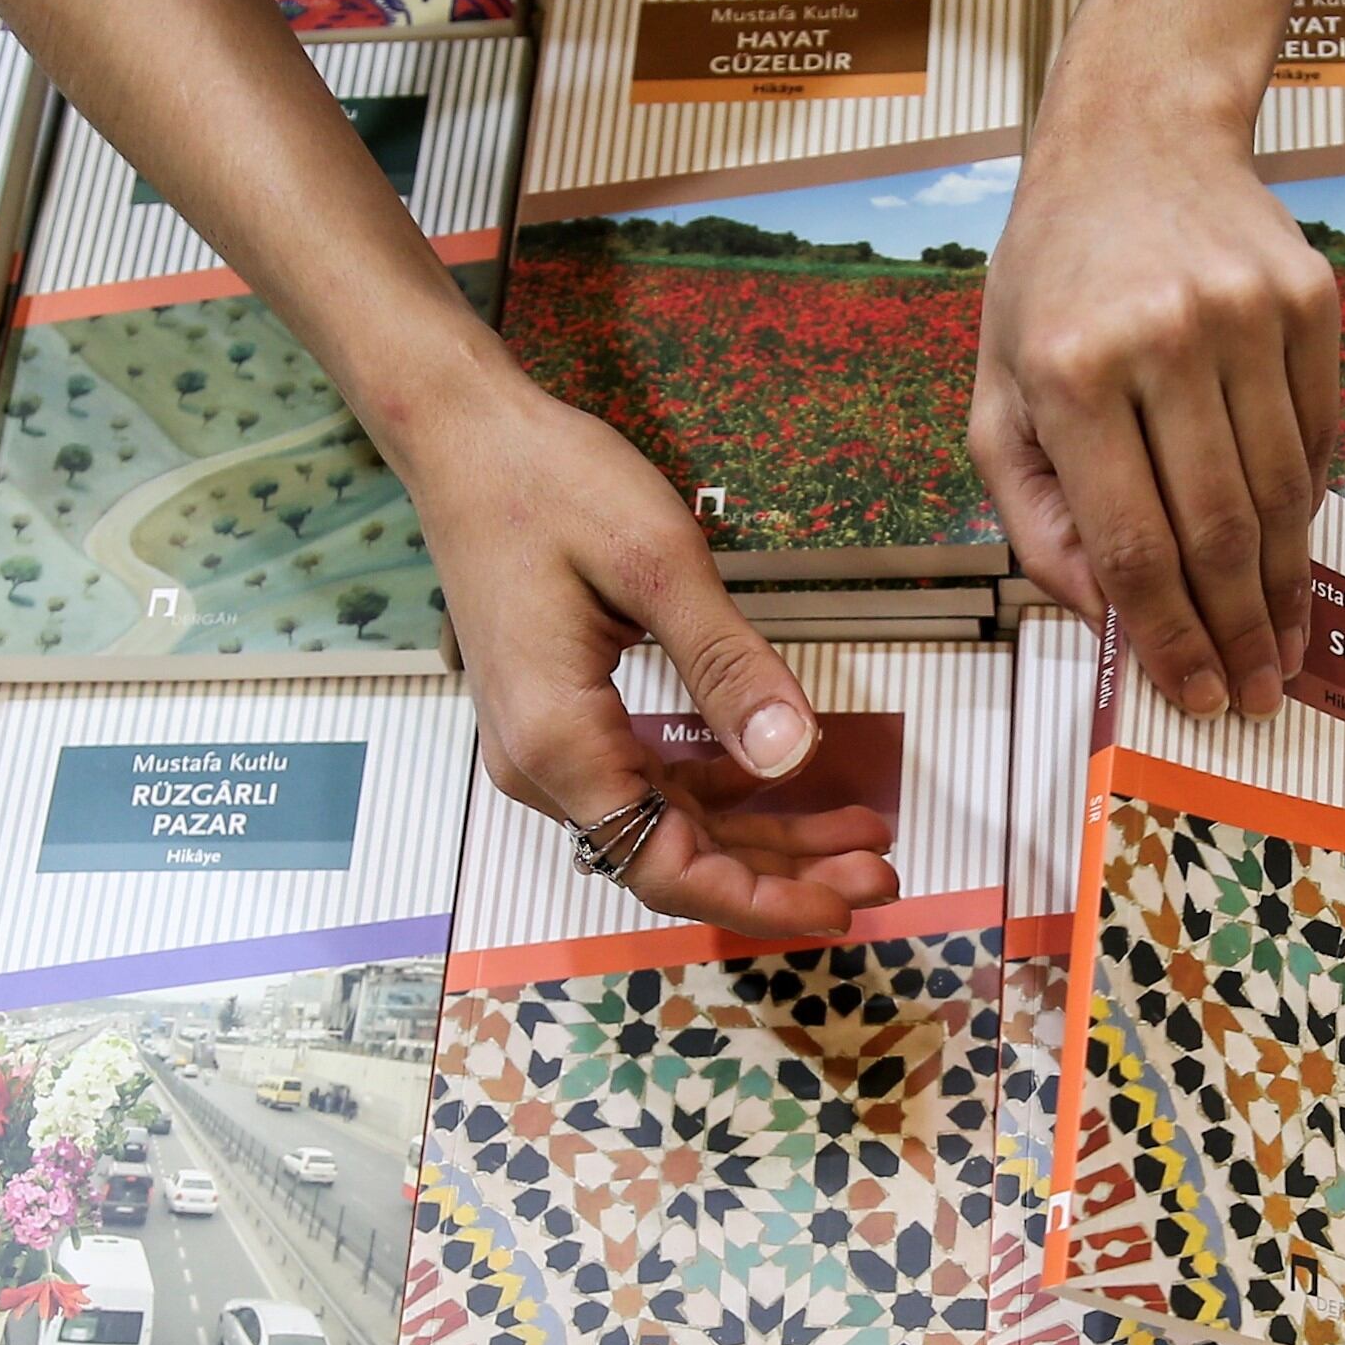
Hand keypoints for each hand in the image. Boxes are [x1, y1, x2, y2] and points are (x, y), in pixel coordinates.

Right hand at [406, 384, 898, 937]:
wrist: (463, 438)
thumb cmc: (545, 482)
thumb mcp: (656, 562)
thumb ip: (726, 665)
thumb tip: (792, 755)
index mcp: (559, 740)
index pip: (664, 863)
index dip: (758, 899)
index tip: (841, 906)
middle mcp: (544, 763)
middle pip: (673, 858)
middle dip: (782, 875)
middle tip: (882, 874)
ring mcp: (551, 746)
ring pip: (670, 826)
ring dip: (764, 840)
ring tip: (860, 838)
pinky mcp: (567, 721)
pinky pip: (653, 784)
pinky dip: (726, 796)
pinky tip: (793, 791)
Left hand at [971, 87, 1335, 719]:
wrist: (1137, 139)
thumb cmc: (1052, 280)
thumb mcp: (999, 392)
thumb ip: (1036, 515)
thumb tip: (1107, 615)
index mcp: (1071, 373)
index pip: (1133, 544)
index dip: (1168, 637)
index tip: (1193, 695)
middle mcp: (1164, 340)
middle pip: (1218, 532)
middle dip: (1239, 634)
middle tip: (1254, 696)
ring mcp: (1248, 316)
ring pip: (1284, 494)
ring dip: (1287, 588)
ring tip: (1285, 646)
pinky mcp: (1311, 299)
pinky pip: (1321, 435)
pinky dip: (1311, 505)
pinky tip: (1295, 550)